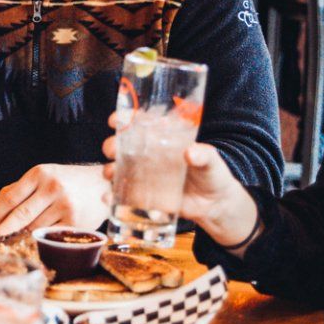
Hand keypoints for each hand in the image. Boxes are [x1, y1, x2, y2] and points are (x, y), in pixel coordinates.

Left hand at [0, 163, 109, 235]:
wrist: (103, 184)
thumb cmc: (68, 181)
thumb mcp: (42, 177)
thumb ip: (16, 191)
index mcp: (40, 174)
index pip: (10, 198)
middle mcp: (52, 188)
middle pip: (19, 215)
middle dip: (1, 229)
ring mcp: (65, 206)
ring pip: (33, 228)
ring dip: (21, 235)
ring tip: (13, 238)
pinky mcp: (75, 223)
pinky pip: (49, 236)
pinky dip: (39, 240)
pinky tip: (33, 241)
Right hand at [101, 123, 257, 250]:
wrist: (214, 205)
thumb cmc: (212, 175)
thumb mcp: (211, 161)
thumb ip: (203, 155)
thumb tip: (191, 151)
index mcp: (163, 139)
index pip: (139, 123)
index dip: (124, 118)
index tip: (116, 119)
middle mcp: (149, 155)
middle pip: (122, 145)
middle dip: (111, 145)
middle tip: (113, 150)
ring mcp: (144, 176)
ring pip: (117, 168)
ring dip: (109, 169)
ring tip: (110, 174)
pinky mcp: (143, 196)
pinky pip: (122, 194)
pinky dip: (111, 196)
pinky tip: (108, 198)